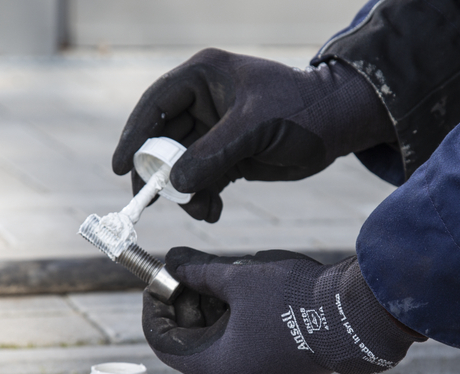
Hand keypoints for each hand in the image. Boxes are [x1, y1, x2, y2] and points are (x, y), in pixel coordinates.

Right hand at [113, 48, 394, 222]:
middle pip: (161, 141)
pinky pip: (200, 181)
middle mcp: (202, 102)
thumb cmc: (301, 111)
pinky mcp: (226, 156)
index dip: (133, 136)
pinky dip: (201, 199)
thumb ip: (213, 154)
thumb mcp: (255, 127)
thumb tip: (174, 184)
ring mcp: (213, 131)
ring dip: (183, 193)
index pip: (155, 106)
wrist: (338, 127)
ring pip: (179, 167)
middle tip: (151, 202)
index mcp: (202, 77)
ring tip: (203, 211)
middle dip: (157, 174)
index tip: (121, 168)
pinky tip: (212, 212)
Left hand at [141, 248, 422, 373]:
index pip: (164, 342)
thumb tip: (171, 261)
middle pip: (191, 344)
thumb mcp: (239, 279)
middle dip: (187, 305)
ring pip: (218, 344)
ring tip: (222, 277)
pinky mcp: (280, 371)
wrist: (358, 317)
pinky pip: (243, 348)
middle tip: (191, 272)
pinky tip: (245, 294)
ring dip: (212, 311)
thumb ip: (198, 271)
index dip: (155, 308)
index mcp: (218, 366)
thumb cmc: (296, 299)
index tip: (160, 279)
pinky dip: (235, 323)